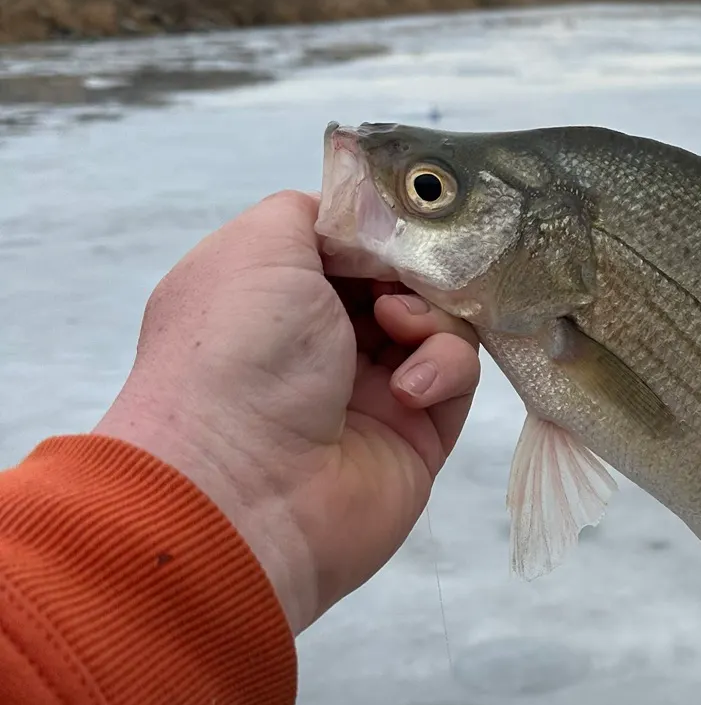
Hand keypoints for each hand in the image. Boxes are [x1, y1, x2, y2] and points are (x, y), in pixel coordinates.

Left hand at [94, 190, 481, 634]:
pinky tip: (409, 389)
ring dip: (429, 314)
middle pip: (401, 276)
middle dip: (415, 265)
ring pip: (439, 318)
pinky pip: (458, 374)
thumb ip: (315, 210)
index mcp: (270, 294)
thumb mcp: (256, 249)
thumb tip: (364, 216)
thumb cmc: (237, 356)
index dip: (379, 225)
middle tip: (411, 270)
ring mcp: (371, 387)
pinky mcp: (420, 430)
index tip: (406, 214)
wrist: (245, 494)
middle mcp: (317, 340)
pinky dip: (443, 367)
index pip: (347, 242)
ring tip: (399, 329)